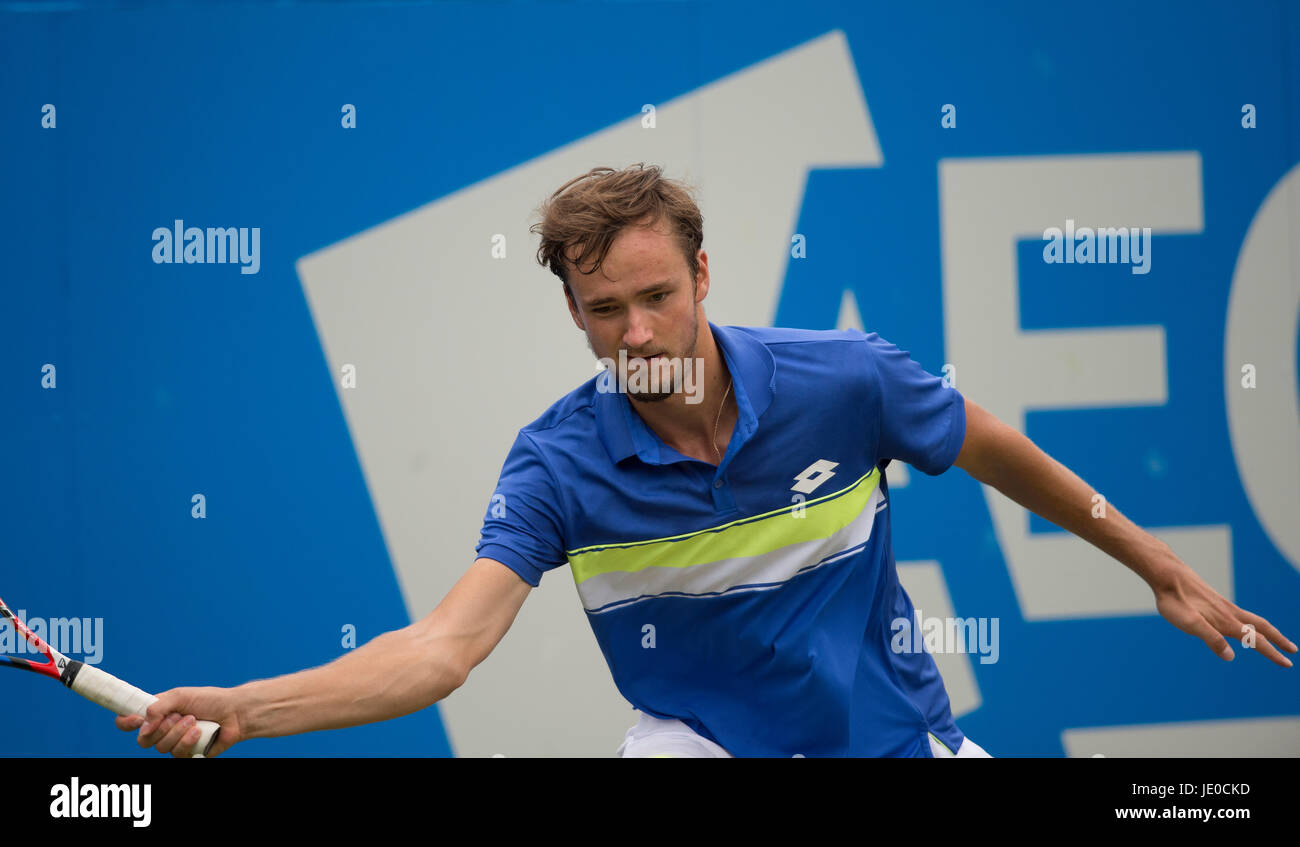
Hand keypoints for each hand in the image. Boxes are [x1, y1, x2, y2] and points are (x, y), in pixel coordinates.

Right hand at [115, 686, 245, 757]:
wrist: (235, 712)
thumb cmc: (210, 700)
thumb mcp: (181, 696)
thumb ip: (159, 706)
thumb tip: (143, 723)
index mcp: (157, 713)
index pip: (130, 722)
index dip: (126, 723)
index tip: (136, 720)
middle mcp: (163, 730)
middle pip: (143, 740)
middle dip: (161, 728)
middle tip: (179, 716)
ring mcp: (175, 743)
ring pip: (161, 748)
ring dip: (178, 733)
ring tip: (195, 721)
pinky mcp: (187, 754)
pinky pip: (178, 755)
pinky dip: (189, 742)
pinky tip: (200, 732)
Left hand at [1149, 556, 1296, 666]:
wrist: (1167, 574)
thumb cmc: (1175, 600)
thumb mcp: (1189, 623)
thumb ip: (1210, 639)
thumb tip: (1231, 656)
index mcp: (1226, 621)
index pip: (1256, 640)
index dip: (1272, 653)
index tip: (1288, 663)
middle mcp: (1229, 612)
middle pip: (1261, 626)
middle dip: (1278, 639)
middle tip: (1293, 650)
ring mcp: (1222, 605)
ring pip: (1251, 618)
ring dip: (1265, 629)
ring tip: (1273, 637)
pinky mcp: (1214, 600)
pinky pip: (1238, 613)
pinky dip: (1248, 621)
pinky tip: (1240, 624)